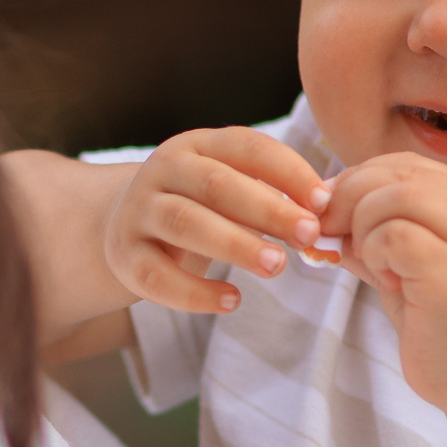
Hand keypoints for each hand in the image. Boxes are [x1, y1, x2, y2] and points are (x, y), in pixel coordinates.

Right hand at [106, 128, 331, 315]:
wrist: (122, 225)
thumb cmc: (199, 206)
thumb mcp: (229, 188)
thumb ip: (271, 195)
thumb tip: (324, 215)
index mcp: (197, 145)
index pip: (247, 147)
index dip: (288, 172)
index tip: (324, 202)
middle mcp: (164, 171)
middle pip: (216, 185)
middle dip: (267, 209)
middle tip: (308, 234)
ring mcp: (139, 212)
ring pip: (185, 223)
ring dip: (235, 244)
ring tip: (277, 266)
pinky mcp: (125, 256)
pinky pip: (157, 276)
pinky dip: (195, 292)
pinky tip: (232, 301)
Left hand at [320, 153, 446, 413]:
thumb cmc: (446, 330)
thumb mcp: (404, 271)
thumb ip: (372, 237)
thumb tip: (322, 211)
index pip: (406, 164)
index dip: (359, 179)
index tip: (331, 212)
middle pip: (398, 172)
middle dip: (349, 197)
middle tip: (328, 233)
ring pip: (396, 195)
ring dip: (363, 227)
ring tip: (373, 264)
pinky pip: (396, 235)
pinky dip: (375, 252)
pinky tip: (387, 280)